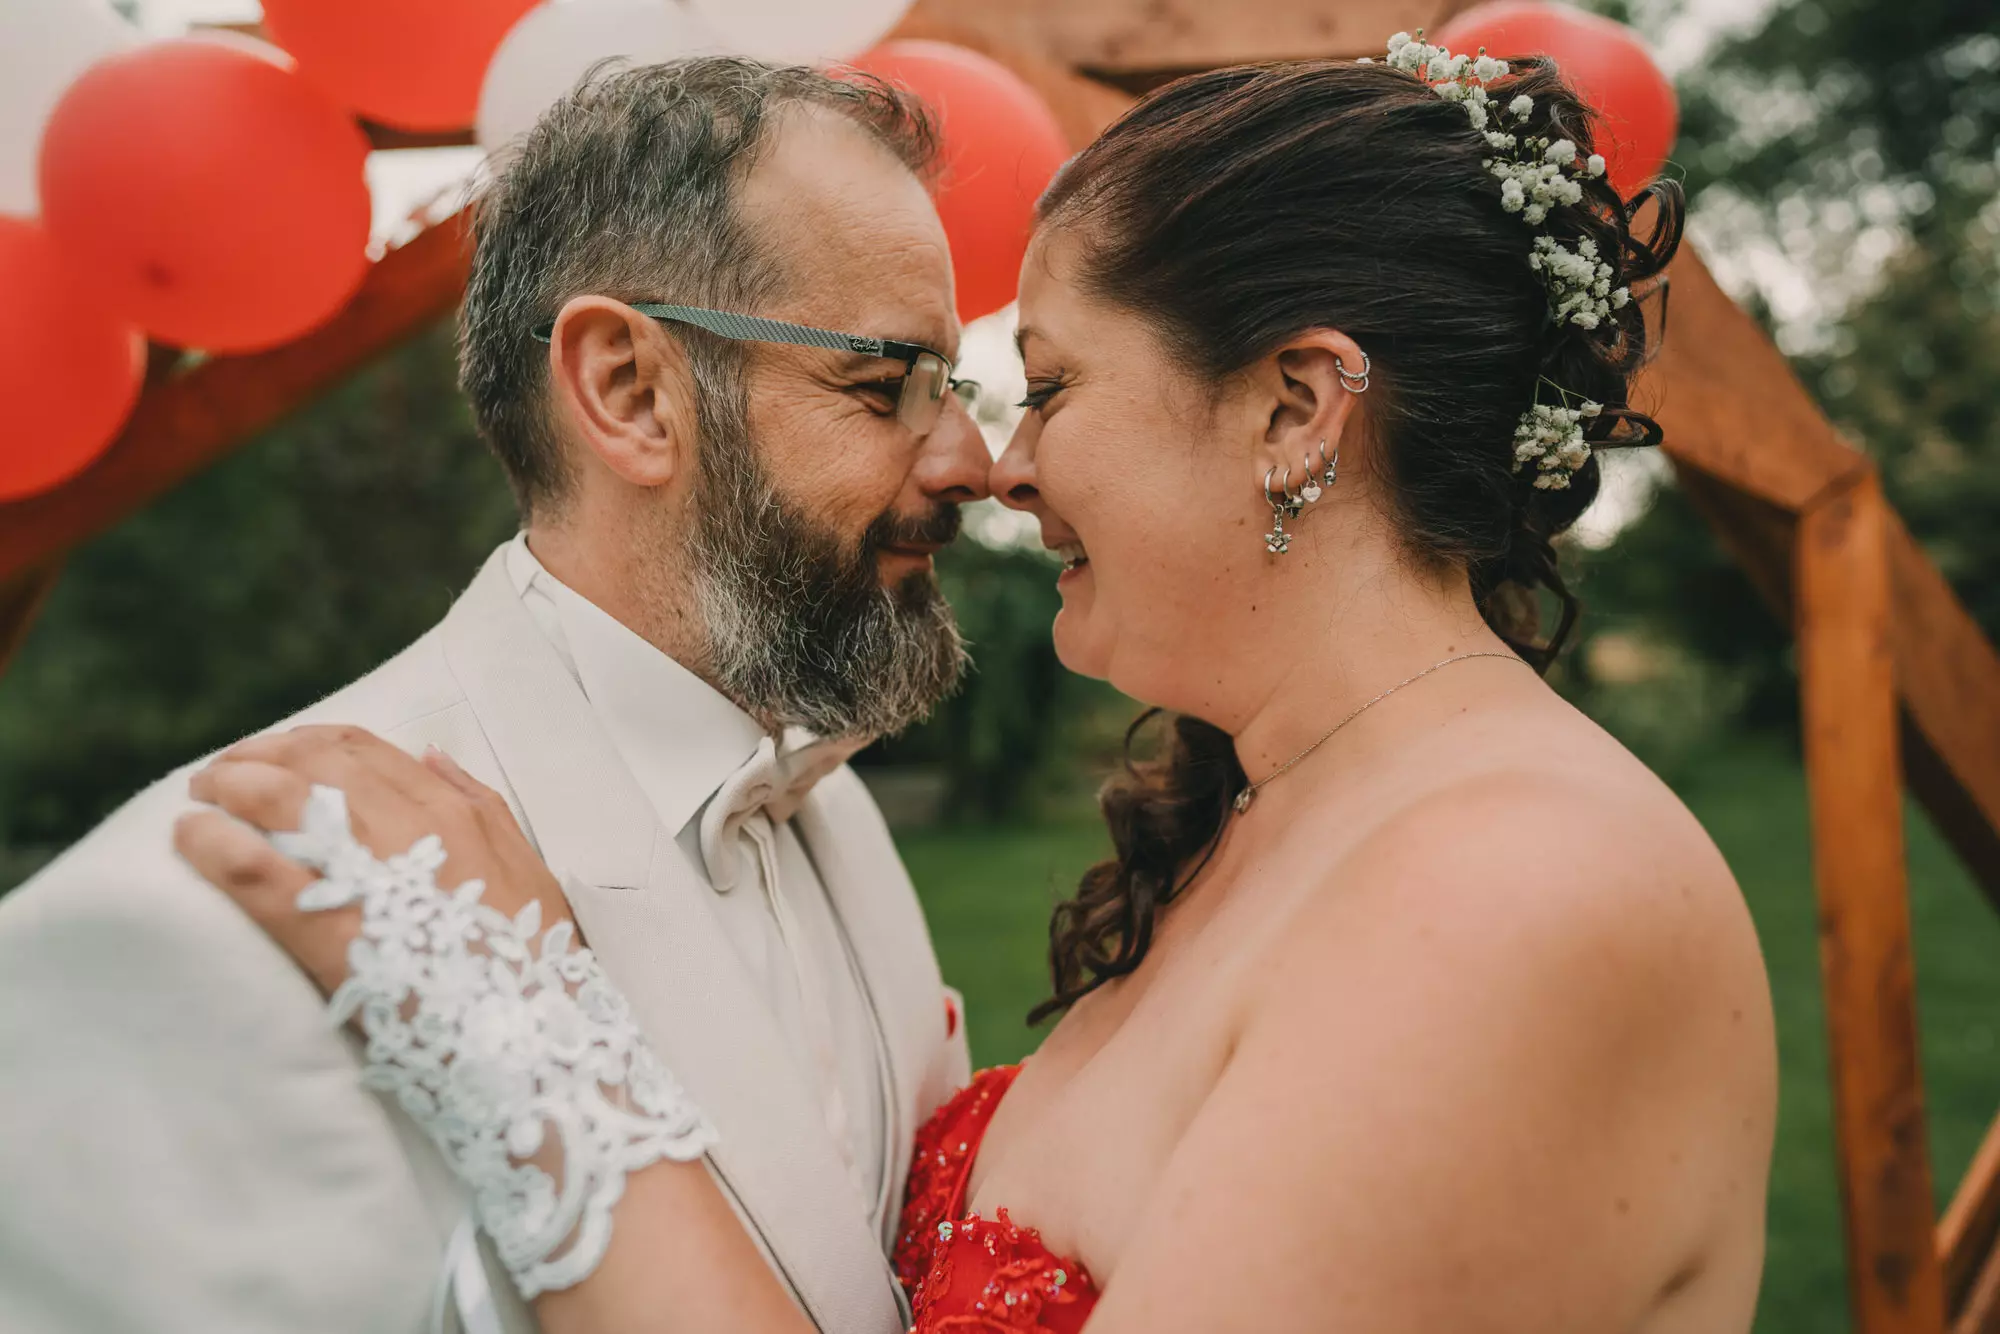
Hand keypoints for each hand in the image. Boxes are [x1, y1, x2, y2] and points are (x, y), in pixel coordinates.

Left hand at [175, 724, 573, 997]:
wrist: (535, 1042)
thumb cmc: (534, 963)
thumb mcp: (525, 867)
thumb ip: (479, 804)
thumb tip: (430, 755)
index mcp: (454, 814)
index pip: (360, 749)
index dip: (304, 743)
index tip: (275, 757)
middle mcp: (409, 828)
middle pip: (310, 761)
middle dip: (256, 757)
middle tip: (223, 777)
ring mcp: (370, 877)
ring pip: (277, 799)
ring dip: (228, 788)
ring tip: (200, 801)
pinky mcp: (333, 934)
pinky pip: (258, 873)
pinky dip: (216, 847)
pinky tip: (193, 839)